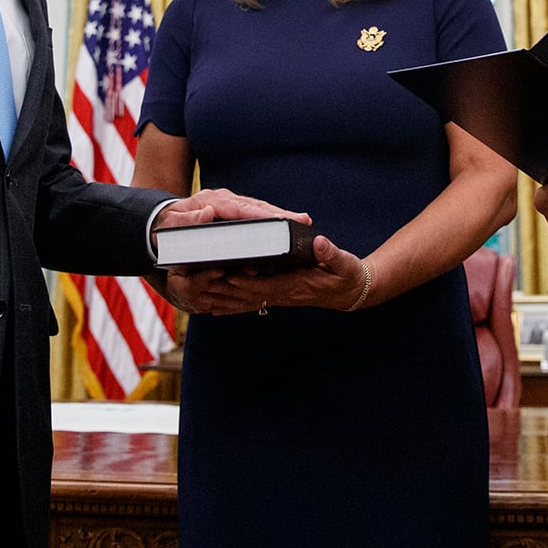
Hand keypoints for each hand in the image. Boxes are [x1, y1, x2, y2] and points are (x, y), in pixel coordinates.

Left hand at [153, 188, 308, 230]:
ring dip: (280, 216)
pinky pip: (254, 215)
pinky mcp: (231, 211)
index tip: (282, 220)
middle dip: (280, 214)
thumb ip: (187, 222)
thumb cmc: (166, 228)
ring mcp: (229, 203)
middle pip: (256, 206)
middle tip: (304, 220)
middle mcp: (223, 199)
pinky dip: (270, 220)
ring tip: (302, 222)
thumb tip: (207, 213)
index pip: (241, 209)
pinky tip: (285, 227)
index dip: (263, 215)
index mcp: (211, 201)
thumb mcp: (171, 227)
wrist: (158, 221)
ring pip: (258, 209)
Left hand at [165, 236, 367, 315]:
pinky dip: (231, 304)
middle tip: (197, 283)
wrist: (352, 292)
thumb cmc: (347, 276)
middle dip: (222, 290)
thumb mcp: (345, 264)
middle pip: (245, 295)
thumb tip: (318, 242)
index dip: (243, 280)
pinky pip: (249, 301)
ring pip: (243, 300)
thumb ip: (331, 254)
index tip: (224, 272)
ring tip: (196, 294)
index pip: (263, 284)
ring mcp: (278, 295)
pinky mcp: (277, 293)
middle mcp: (281, 294)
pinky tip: (214, 305)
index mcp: (294, 285)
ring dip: (221, 298)